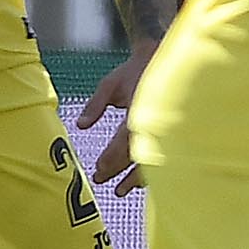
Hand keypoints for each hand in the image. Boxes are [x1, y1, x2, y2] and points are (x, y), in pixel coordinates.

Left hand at [77, 47, 152, 195]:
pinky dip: (148, 170)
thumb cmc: (133, 71)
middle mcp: (153, 121)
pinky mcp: (167, 131)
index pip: (124, 141)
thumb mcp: (109, 84)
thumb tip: (80, 125)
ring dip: (136, 178)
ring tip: (121, 191)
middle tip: (100, 180)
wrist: (161, 57)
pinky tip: (138, 181)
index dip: (111, 159)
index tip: (98, 171)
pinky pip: (160, 156)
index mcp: (138, 110)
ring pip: (152, 160)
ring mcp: (163, 127)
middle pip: (138, 155)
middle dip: (118, 171)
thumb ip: (95, 105)